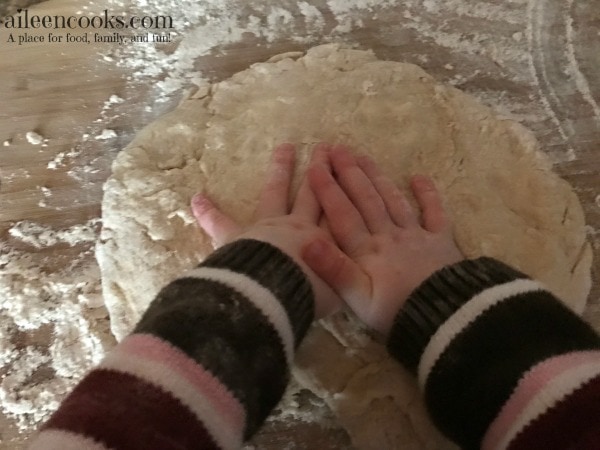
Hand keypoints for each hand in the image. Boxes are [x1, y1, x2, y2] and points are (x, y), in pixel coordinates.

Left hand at [191, 143, 341, 318]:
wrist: (278, 297)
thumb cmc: (309, 296)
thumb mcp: (333, 292)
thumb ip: (339, 281)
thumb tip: (354, 289)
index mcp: (320, 239)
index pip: (333, 210)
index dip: (340, 190)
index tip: (346, 168)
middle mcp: (297, 227)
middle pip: (311, 192)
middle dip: (319, 169)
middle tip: (324, 147)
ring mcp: (266, 227)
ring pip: (275, 192)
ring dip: (281, 170)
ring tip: (286, 146)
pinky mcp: (236, 237)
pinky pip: (218, 223)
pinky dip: (208, 212)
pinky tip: (197, 198)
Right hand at [301, 147, 463, 333]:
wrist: (444, 319)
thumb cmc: (394, 312)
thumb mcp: (357, 299)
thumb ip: (334, 269)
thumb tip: (307, 242)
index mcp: (367, 250)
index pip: (343, 214)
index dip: (328, 190)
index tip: (315, 167)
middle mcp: (389, 235)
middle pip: (366, 199)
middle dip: (350, 173)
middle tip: (337, 149)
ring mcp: (416, 235)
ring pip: (393, 200)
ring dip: (378, 177)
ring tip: (364, 156)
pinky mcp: (441, 240)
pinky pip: (435, 212)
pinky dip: (428, 194)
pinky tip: (419, 177)